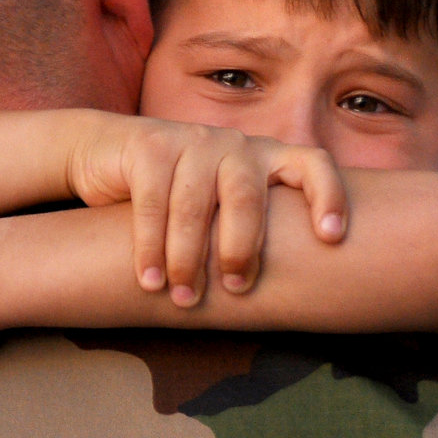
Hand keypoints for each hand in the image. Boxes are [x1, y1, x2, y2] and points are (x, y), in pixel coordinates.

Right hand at [66, 115, 346, 305]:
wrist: (104, 153)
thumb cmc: (176, 196)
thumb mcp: (219, 206)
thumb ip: (250, 228)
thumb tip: (294, 293)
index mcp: (263, 158)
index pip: (311, 164)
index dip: (328, 196)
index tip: (332, 238)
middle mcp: (234, 144)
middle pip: (247, 196)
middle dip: (241, 248)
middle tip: (236, 289)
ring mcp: (192, 139)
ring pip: (195, 206)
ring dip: (188, 259)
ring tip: (184, 298)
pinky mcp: (150, 144)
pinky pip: (154, 202)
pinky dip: (150, 247)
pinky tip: (149, 280)